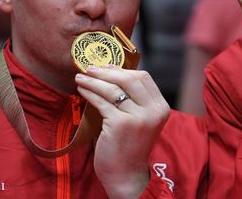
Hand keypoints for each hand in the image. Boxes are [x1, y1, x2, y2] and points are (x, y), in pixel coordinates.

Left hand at [75, 66, 169, 198]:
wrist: (126, 175)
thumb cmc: (130, 147)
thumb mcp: (141, 121)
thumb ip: (135, 101)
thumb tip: (113, 73)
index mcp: (160, 107)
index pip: (143, 78)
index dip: (123, 70)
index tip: (107, 67)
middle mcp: (152, 111)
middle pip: (129, 79)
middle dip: (107, 71)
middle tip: (90, 68)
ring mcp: (137, 118)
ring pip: (112, 89)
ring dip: (94, 80)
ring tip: (81, 77)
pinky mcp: (120, 124)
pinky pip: (101, 102)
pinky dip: (89, 93)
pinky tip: (81, 90)